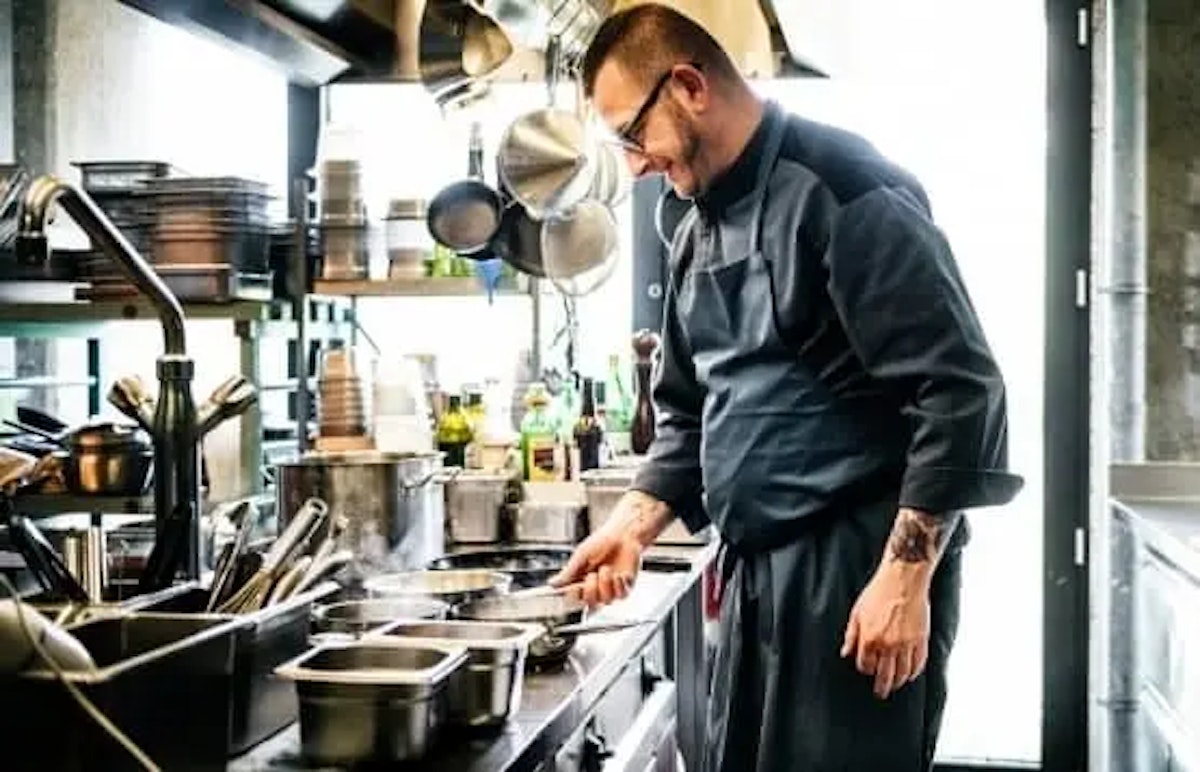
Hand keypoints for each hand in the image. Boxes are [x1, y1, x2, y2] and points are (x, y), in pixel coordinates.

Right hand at [549, 526, 642, 606]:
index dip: (573, 596)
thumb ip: (569, 572)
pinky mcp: (625, 587)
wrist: (623, 533)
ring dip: (605, 584)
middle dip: (590, 591)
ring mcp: (611, 589)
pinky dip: (618, 585)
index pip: (573, 598)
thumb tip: (552, 584)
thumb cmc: (602, 541)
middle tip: (592, 575)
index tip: (574, 588)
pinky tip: (619, 574)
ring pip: (606, 601)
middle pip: (589, 604)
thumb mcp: (581, 555)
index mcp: (581, 580)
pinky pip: (620, 595)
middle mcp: (596, 588)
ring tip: (606, 569)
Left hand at [840, 563, 930, 698]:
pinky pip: (919, 664)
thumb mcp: (857, 612)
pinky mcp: (921, 640)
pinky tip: (910, 675)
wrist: (903, 579)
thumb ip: (851, 636)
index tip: (866, 669)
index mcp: (870, 639)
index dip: (865, 669)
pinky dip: (914, 672)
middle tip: (881, 694)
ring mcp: (907, 644)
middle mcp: (889, 645)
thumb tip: (845, 653)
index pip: (866, 665)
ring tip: (895, 686)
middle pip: (885, 676)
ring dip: (898, 682)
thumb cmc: (878, 592)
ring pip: (903, 673)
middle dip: (882, 687)